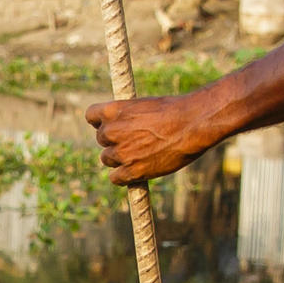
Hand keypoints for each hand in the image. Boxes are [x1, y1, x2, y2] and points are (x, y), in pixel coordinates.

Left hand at [87, 92, 211, 186]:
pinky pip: (115, 178)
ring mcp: (121, 152)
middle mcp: (112, 131)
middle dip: (114, 140)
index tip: (111, 124)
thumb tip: (121, 125)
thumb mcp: (144, 104)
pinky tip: (135, 171)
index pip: (91, 115)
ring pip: (107, 158)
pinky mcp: (132, 170)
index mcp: (113, 110)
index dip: (101, 121)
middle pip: (101, 139)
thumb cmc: (174, 110)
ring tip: (140, 153)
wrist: (192, 124)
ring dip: (119, 158)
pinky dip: (123, 176)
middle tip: (134, 140)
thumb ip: (127, 116)